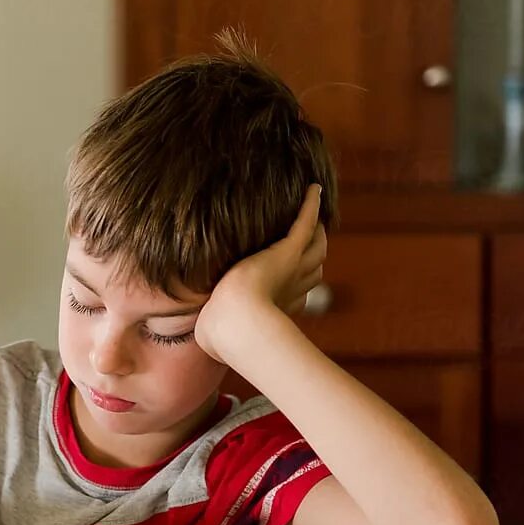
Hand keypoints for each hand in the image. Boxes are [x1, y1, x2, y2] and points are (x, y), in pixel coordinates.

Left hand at [193, 183, 326, 363]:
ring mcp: (293, 267)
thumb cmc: (222, 336)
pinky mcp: (287, 250)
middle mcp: (292, 287)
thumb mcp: (218, 334)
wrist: (235, 325)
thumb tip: (205, 337)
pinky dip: (311, 204)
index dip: (299, 284)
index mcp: (278, 307)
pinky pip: (305, 222)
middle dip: (315, 254)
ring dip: (317, 229)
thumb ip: (216, 329)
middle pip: (314, 266)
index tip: (294, 278)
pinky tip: (314, 188)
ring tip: (316, 212)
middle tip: (315, 236)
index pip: (299, 292)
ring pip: (316, 245)